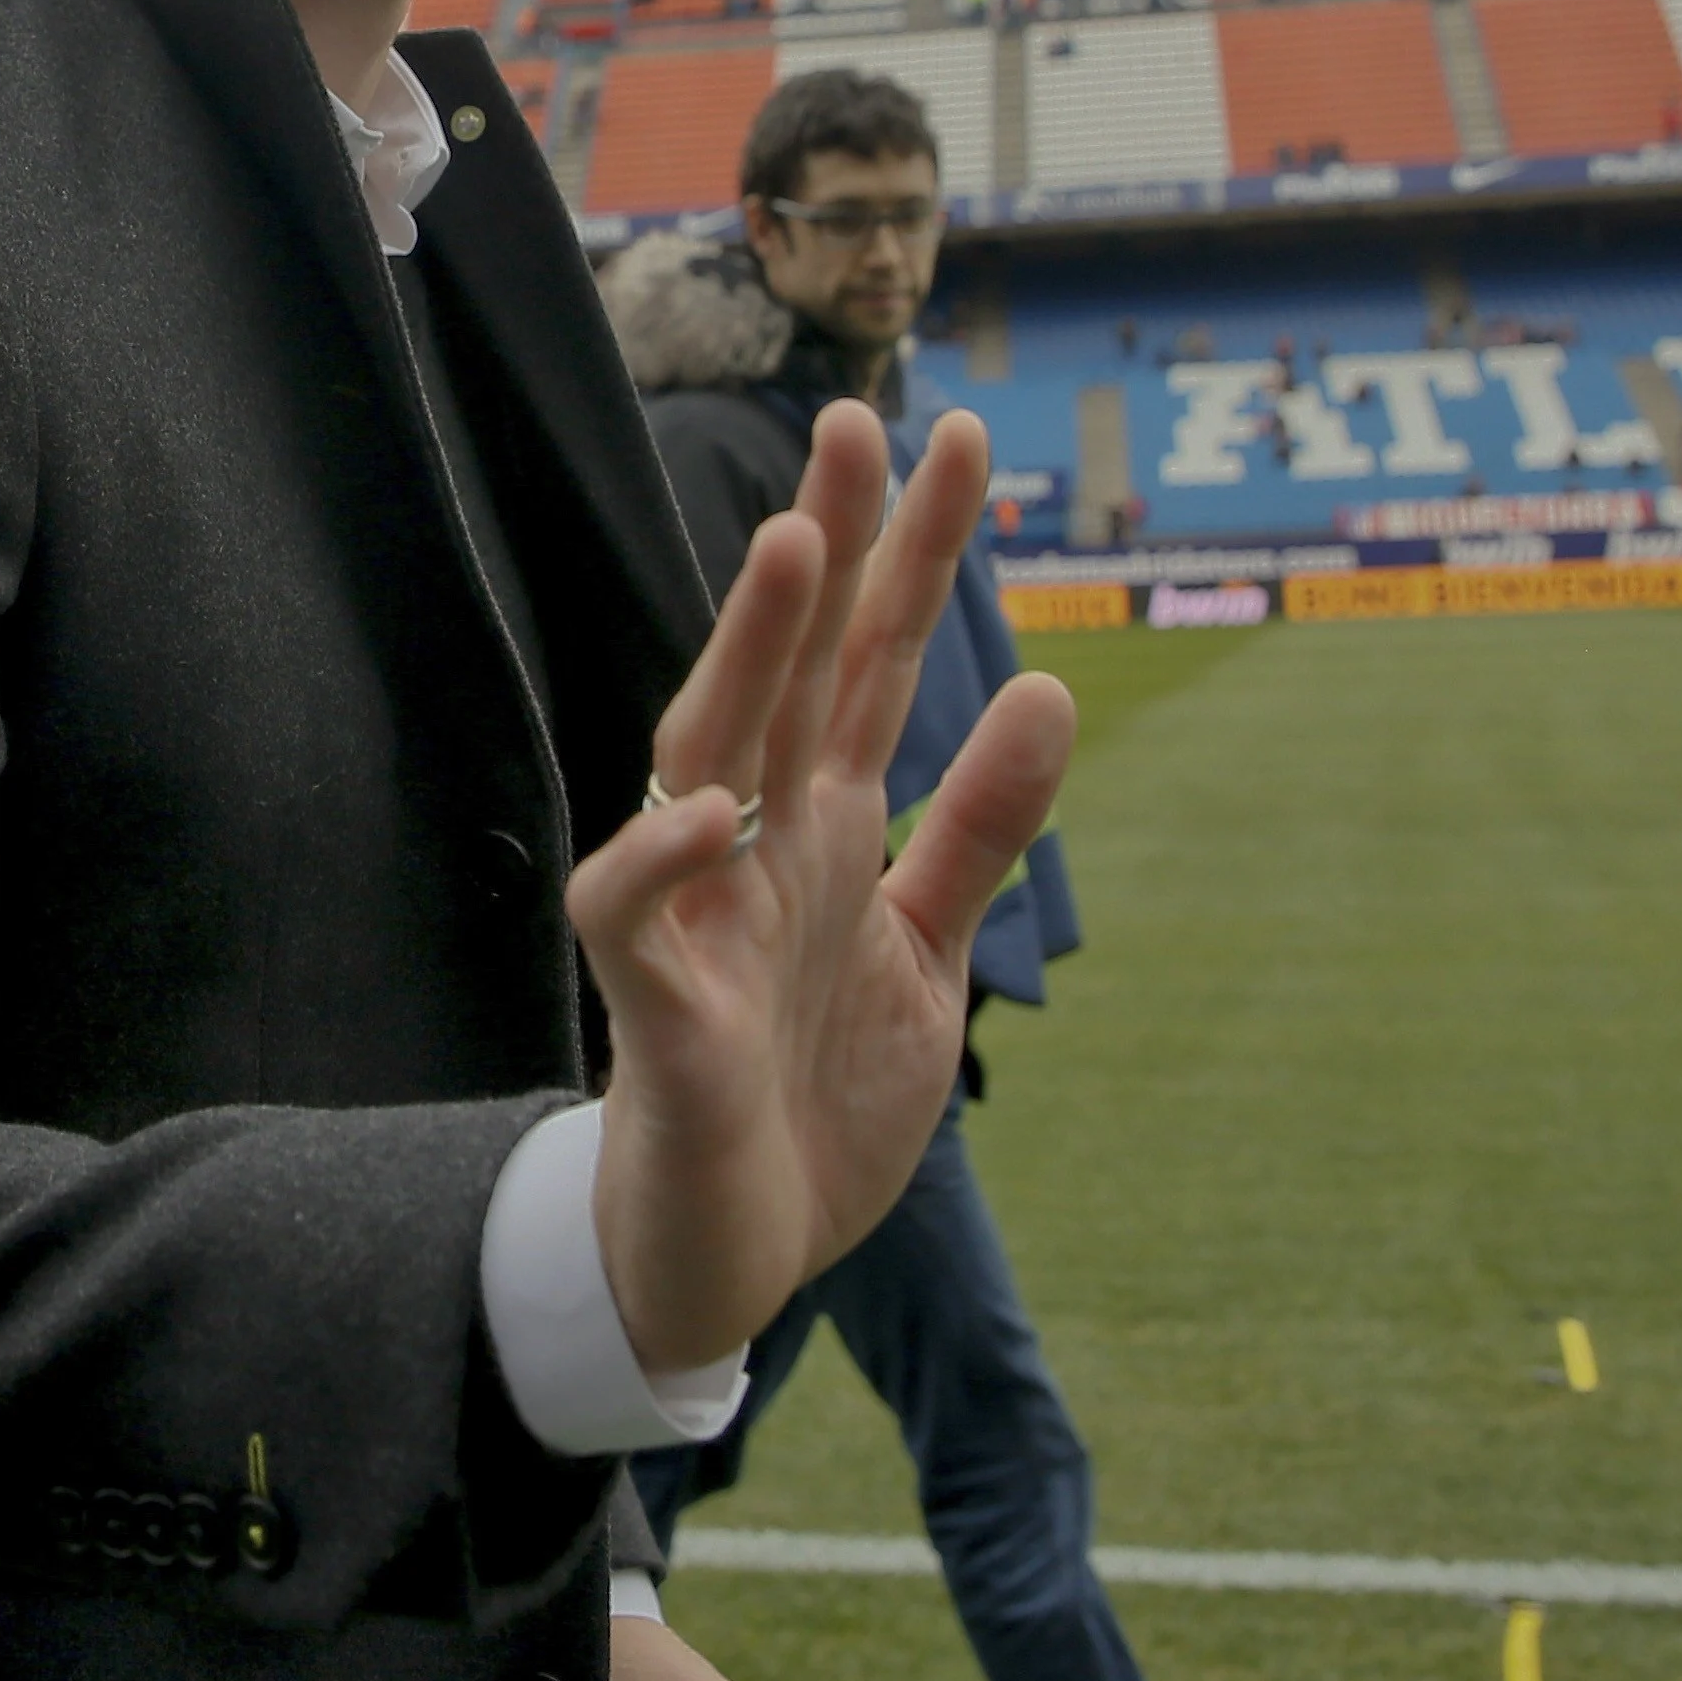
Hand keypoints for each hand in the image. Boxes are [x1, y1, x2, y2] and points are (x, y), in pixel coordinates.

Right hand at [570, 403, 1075, 1371]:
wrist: (725, 1261)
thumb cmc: (807, 1100)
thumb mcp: (923, 952)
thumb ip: (975, 830)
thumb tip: (1048, 689)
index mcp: (822, 826)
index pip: (871, 663)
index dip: (911, 554)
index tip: (955, 436)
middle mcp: (754, 845)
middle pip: (792, 672)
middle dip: (829, 550)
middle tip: (863, 419)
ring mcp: (699, 917)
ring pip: (708, 753)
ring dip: (747, 655)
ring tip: (797, 548)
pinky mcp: (657, 1012)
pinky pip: (633, 918)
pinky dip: (661, 862)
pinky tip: (708, 810)